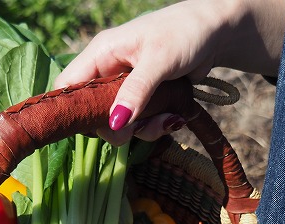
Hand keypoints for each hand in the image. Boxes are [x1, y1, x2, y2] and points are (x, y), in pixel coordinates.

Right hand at [54, 0, 284, 142]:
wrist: (217, 32)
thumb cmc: (184, 33)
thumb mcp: (159, 61)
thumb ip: (135, 92)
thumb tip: (115, 124)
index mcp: (101, 53)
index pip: (68, 86)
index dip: (73, 109)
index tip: (93, 126)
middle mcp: (108, 71)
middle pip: (93, 113)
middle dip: (118, 127)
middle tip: (138, 127)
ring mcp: (126, 87)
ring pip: (119, 123)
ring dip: (143, 129)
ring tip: (168, 119)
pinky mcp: (144, 99)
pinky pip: (140, 123)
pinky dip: (156, 126)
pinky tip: (175, 117)